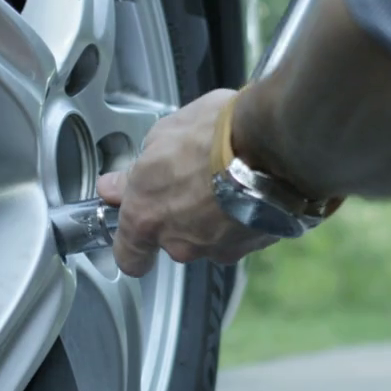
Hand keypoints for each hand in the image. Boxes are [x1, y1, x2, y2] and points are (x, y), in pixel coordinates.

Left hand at [96, 89, 275, 276]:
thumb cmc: (214, 133)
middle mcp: (181, 244)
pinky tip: (253, 186)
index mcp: (147, 218)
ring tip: (230, 178)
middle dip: (181, 216)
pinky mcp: (255, 246)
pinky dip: (245, 215)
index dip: (133, 243)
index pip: (129, 257)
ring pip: (211, 239)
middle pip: (174, 242)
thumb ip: (135, 171)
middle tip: (193, 180)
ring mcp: (220, 248)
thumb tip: (116, 185)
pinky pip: (243, 233)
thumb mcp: (162, 136)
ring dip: (216, 216)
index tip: (140, 222)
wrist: (274, 141)